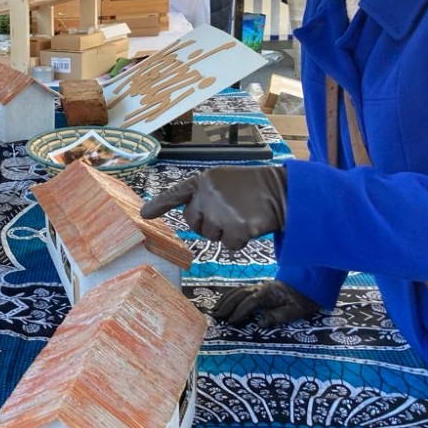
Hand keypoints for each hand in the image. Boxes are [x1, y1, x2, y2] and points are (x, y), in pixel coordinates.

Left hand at [141, 166, 287, 249]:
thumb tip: (189, 217)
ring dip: (225, 232)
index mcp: (204, 180)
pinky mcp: (237, 228)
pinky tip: (251, 226)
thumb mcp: (225, 181)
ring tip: (242, 216)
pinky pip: (229, 246)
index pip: (176, 193)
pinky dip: (240, 242)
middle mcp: (208, 195)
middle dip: (206, 224)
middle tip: (228, 213)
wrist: (284, 191)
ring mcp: (222, 212)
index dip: (159, 204)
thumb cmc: (254, 188)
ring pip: (210, 236)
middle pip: (192, 222)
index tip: (143, 215)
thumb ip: (204, 195)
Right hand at [213, 280, 319, 326]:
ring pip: (238, 291)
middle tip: (218, 316)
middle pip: (239, 295)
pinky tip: (224, 301)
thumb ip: (277, 316)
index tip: (231, 321)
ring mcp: (259, 286)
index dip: (239, 312)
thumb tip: (259, 323)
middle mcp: (260, 287)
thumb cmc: (302, 300)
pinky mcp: (259, 287)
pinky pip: (240, 290)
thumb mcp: (294, 311)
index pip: (249, 302)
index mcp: (268, 293)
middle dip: (227, 305)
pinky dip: (230, 295)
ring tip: (217, 310)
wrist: (308, 285)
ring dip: (226, 300)